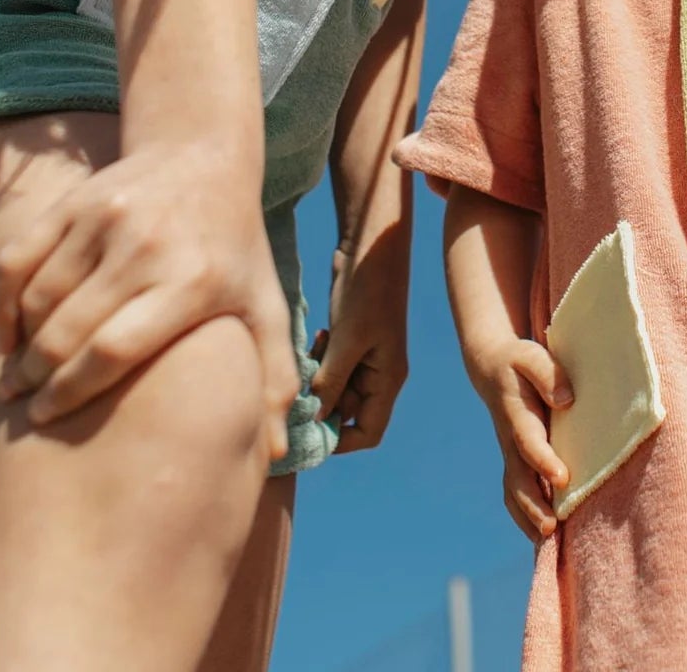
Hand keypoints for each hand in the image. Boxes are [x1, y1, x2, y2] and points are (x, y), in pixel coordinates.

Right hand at [0, 141, 296, 459]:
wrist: (205, 155)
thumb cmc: (234, 247)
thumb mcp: (263, 303)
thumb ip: (273, 376)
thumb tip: (273, 455)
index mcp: (193, 281)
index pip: (115, 349)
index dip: (72, 392)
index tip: (49, 419)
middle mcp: (148, 246)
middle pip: (68, 330)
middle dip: (37, 378)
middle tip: (26, 406)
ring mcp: (108, 218)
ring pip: (39, 298)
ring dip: (19, 344)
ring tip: (17, 377)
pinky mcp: (77, 200)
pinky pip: (19, 259)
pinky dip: (3, 301)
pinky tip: (7, 333)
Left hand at [311, 227, 409, 454]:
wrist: (370, 245)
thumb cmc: (367, 292)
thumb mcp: (347, 340)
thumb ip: (331, 383)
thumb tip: (313, 419)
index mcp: (388, 378)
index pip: (368, 432)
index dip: (339, 440)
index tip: (307, 429)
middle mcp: (378, 372)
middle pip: (347, 412)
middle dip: (321, 404)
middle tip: (299, 385)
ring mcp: (364, 355)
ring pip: (335, 389)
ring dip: (316, 380)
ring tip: (310, 355)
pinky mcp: (350, 339)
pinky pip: (330, 366)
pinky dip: (317, 361)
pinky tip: (315, 339)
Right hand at [469, 334, 571, 538]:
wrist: (492, 368)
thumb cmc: (519, 361)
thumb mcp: (531, 356)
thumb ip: (548, 374)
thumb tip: (566, 400)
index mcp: (515, 414)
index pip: (528, 441)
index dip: (543, 460)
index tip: (561, 478)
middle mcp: (510, 441)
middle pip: (518, 479)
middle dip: (533, 505)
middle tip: (551, 528)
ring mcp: (510, 455)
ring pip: (514, 493)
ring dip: (528, 518)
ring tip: (548, 542)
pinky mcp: (515, 463)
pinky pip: (517, 496)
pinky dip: (526, 519)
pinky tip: (544, 539)